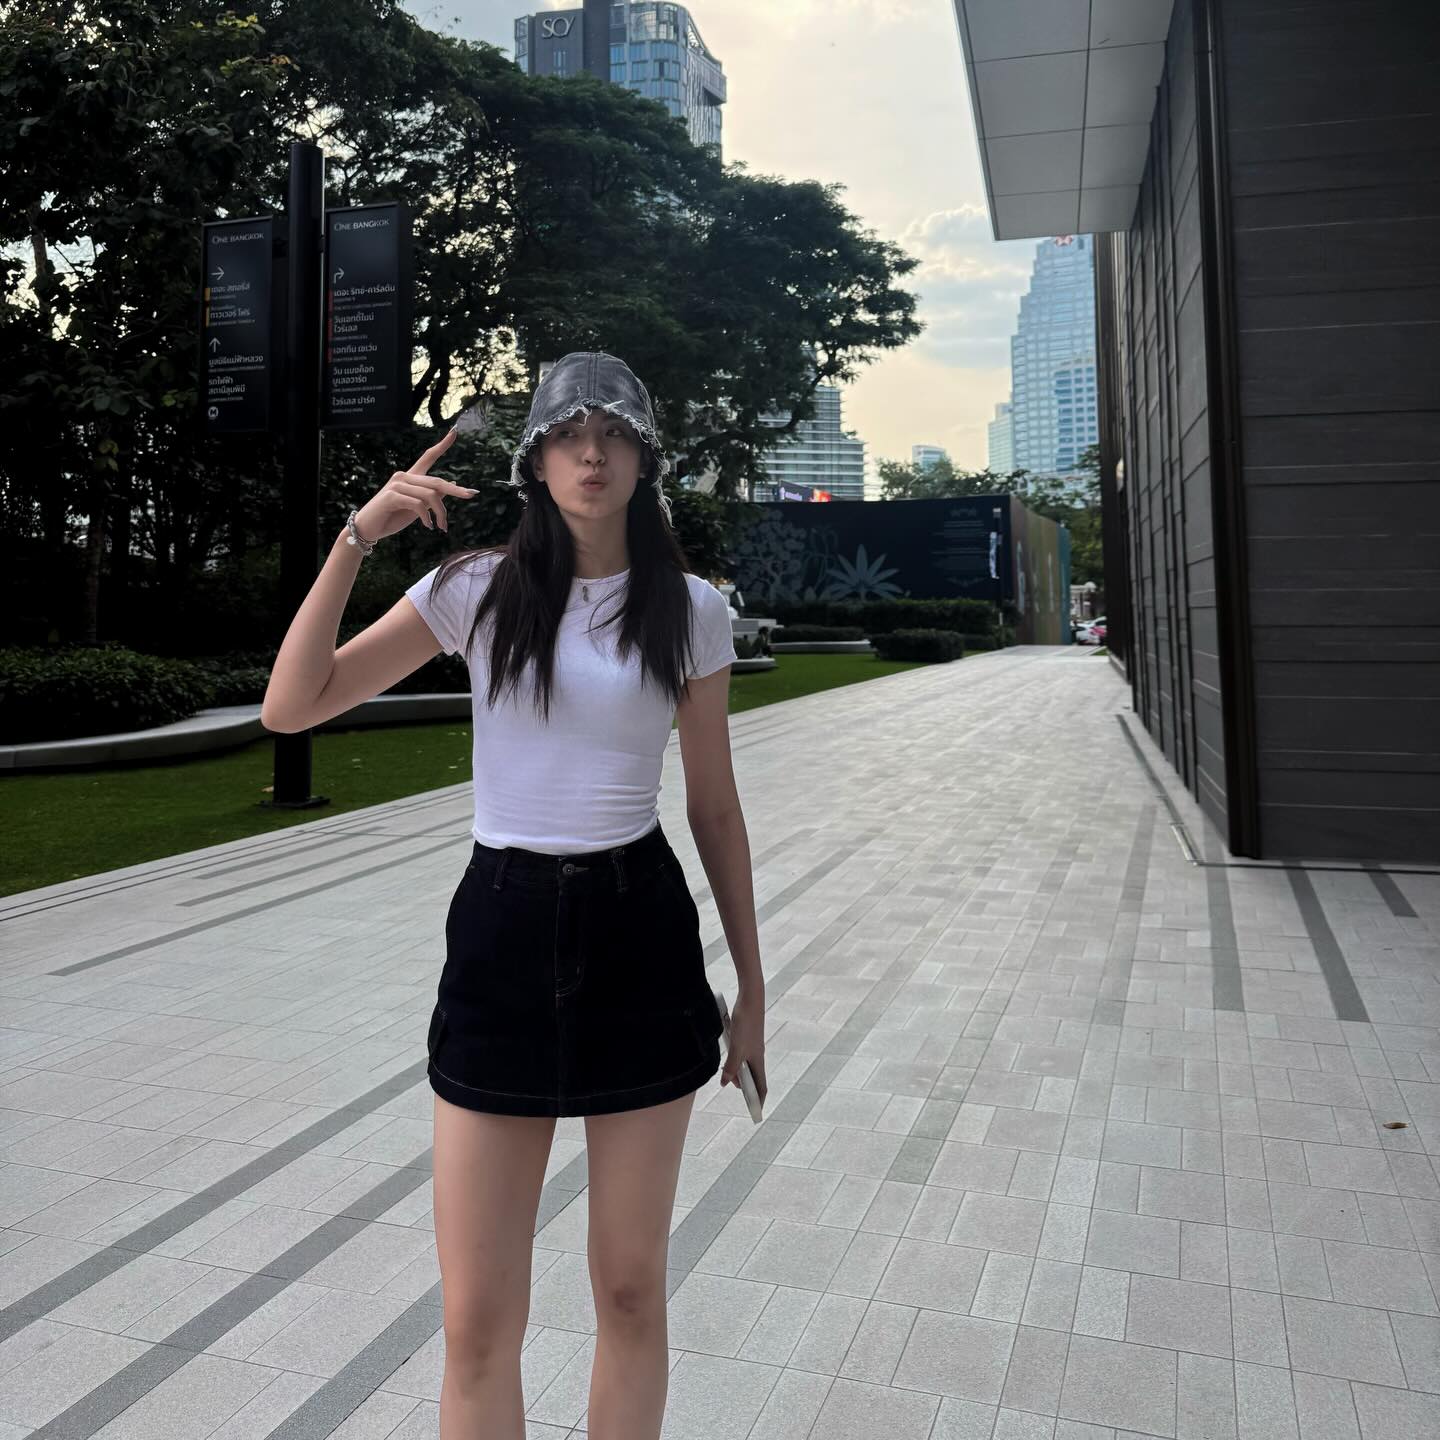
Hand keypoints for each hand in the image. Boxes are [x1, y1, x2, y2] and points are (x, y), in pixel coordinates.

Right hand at [352, 428, 473, 540]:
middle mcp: (404, 476)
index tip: (455, 431)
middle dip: (456, 490)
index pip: (428, 456)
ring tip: (442, 527)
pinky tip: (429, 527)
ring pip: (430, 495)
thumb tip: (452, 485)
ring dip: (441, 513)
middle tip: (471, 495)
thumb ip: (431, 496)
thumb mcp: (417, 507)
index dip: (442, 444)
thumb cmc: (393, 517)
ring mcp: (397, 484)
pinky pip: (418, 504)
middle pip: (437, 481)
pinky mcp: (392, 496)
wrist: (369, 528)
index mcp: (411, 477)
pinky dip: (427, 517)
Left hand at [721, 991, 766, 1105]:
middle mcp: (757, 1055)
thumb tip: (725, 1083)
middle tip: (735, 1090)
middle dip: (745, 1086)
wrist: (750, 1000)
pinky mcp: (747, 1037)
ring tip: (728, 1076)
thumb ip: (730, 1067)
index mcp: (758, 1060)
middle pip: (753, 1076)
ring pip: (746, 1064)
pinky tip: (727, 1056)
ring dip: (738, 1072)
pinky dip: (735, 1059)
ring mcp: (752, 1046)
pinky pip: (741, 1054)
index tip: (757, 1111)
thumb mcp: (736, 1048)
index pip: (761, 1086)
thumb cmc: (745, 1024)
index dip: (759, 1099)